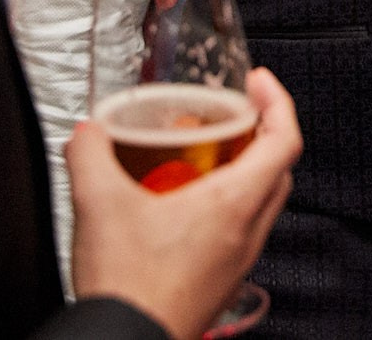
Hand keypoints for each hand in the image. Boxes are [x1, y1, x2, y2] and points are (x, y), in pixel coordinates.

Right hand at [67, 68, 300, 339]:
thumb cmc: (129, 289)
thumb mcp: (98, 204)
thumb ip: (90, 154)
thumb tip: (87, 133)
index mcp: (234, 204)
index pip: (285, 141)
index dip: (278, 102)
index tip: (261, 82)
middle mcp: (246, 233)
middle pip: (278, 170)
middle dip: (261, 133)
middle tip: (232, 116)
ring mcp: (237, 262)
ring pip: (260, 203)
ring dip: (242, 172)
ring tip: (199, 159)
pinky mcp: (221, 283)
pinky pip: (239, 233)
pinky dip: (224, 208)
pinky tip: (179, 209)